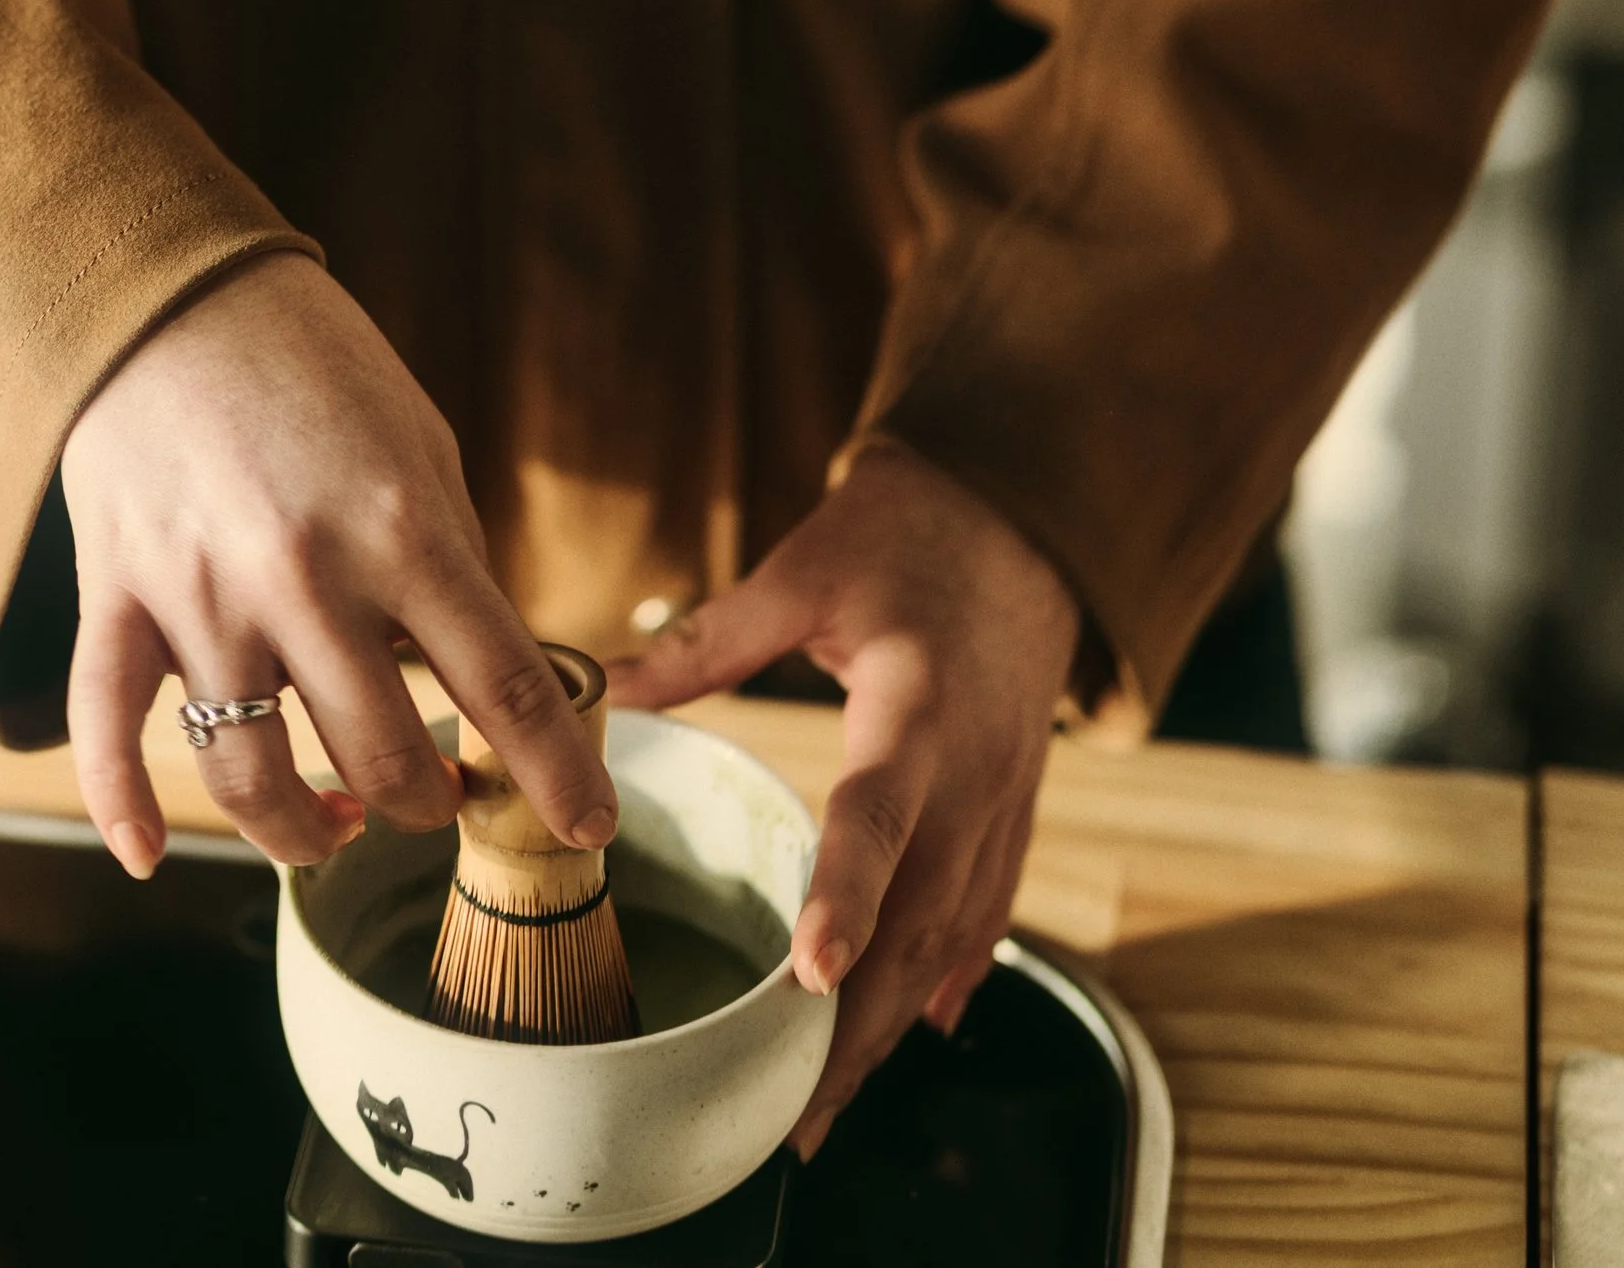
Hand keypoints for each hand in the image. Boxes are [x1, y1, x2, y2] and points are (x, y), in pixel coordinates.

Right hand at [57, 251, 618, 879]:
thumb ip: (451, 559)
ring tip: (333, 826)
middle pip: (384, 760)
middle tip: (438, 800)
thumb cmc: (313, 362)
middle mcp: (306, 577)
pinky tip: (146, 855)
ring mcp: (202, 596)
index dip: (554, 774)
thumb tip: (482, 669)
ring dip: (306, 833)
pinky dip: (125, 809)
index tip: (591, 826)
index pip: (503, 684)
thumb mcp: (420, 442)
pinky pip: (111, 734)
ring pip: (255, 779)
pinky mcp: (116, 598)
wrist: (172, 292)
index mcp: (402, 528)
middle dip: (427, 806)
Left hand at [607, 440, 1078, 1155]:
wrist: (1020, 517)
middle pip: (924, 914)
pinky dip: (947, 978)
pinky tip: (914, 1030)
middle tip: (792, 1106)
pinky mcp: (1014, 809)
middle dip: (862, 1019)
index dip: (849, 897)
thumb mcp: (804, 572)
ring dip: (896, 1024)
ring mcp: (1005, 797)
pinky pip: (986, 914)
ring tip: (827, 1102)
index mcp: (918, 701)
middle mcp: (974, 766)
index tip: (812, 974)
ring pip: (955, 936)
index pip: (881, 814)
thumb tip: (603, 688)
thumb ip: (707, 638)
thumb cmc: (907, 534)